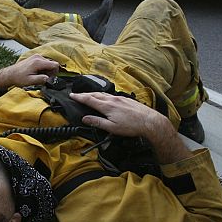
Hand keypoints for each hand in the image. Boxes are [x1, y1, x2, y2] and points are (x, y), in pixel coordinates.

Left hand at [0, 54, 58, 89]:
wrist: (10, 74)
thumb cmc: (19, 78)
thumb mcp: (31, 81)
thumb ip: (41, 79)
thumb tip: (49, 79)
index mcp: (38, 62)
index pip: (55, 65)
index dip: (55, 73)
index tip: (49, 78)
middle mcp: (38, 57)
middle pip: (52, 64)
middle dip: (50, 72)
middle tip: (42, 78)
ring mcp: (36, 56)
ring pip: (48, 63)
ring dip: (46, 70)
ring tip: (38, 75)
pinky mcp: (34, 58)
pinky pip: (44, 62)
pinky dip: (42, 68)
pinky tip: (36, 72)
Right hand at [70, 92, 190, 162]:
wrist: (149, 121)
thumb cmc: (131, 126)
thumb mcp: (112, 128)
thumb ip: (97, 122)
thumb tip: (85, 118)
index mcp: (107, 106)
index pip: (89, 99)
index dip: (79, 97)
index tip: (72, 95)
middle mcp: (112, 99)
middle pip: (95, 94)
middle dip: (85, 94)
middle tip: (77, 94)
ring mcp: (120, 98)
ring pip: (104, 94)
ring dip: (94, 94)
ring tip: (89, 95)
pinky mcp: (126, 99)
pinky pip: (111, 95)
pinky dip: (104, 95)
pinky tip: (105, 97)